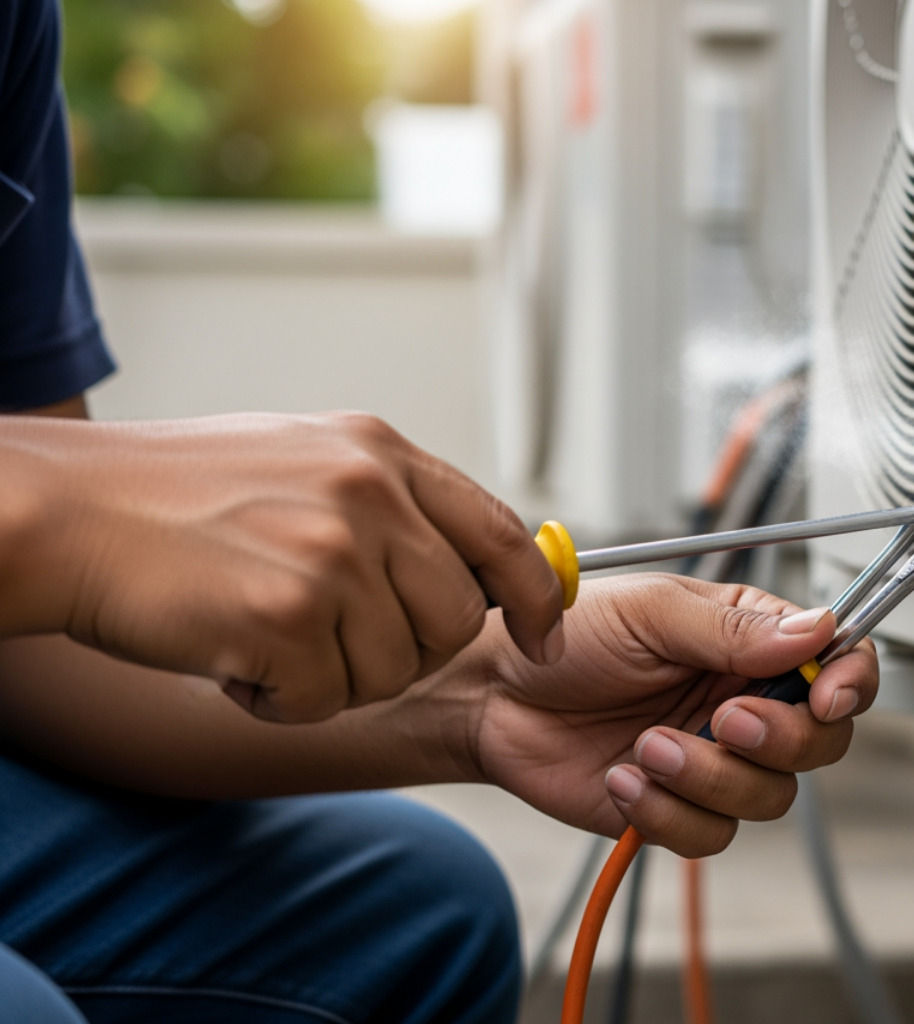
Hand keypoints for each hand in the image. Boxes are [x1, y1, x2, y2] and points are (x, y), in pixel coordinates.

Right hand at [0, 412, 563, 722]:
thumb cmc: (176, 495)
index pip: (505, 535)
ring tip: (262, 632)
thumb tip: (480, 566)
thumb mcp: (307, 461)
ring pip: (392, 670)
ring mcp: (331, 553)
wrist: (64, 513)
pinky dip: (277, 700)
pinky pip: (323, 701)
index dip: (534, 599)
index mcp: (382, 453)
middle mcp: (370, 494)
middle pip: (456, 621)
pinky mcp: (286, 616)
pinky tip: (231, 655)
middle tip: (328, 638)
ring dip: (330, 677)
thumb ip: (395, 505)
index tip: (542, 637)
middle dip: (405, 651)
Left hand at [454, 574, 878, 857]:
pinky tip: (623, 779)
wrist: (489, 695)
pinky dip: (667, 813)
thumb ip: (734, 629)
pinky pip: (709, 836)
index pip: (837, 662)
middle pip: (819, 743)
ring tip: (646, 747)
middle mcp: (743, 700)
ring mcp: (713, 759)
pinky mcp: (676, 808)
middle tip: (724, 719)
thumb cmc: (565, 635)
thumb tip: (818, 630)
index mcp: (749, 640)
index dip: (849, 683)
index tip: (826, 697)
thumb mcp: (650, 612)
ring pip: (768, 798)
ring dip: (709, 778)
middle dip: (780, 740)